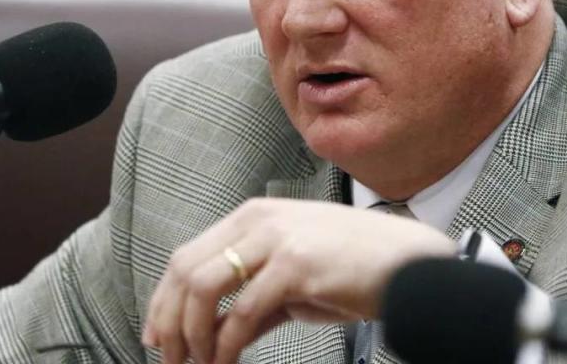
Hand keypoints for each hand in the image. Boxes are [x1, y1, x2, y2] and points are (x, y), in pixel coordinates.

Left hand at [141, 197, 455, 363]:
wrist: (412, 265)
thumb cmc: (355, 270)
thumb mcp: (295, 278)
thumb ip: (254, 298)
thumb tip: (220, 333)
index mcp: (254, 216)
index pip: (187, 256)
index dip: (163, 299)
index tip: (155, 335)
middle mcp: (259, 220)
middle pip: (185, 269)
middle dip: (170, 321)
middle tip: (169, 359)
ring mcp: (278, 239)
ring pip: (204, 286)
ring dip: (192, 334)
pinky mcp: (297, 265)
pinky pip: (244, 312)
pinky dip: (226, 344)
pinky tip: (227, 363)